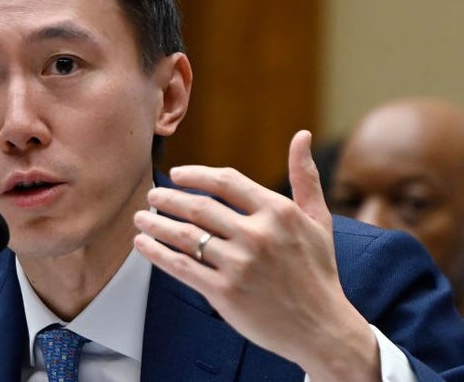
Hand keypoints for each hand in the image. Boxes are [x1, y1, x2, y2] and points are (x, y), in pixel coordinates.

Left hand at [133, 131, 378, 380]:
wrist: (322, 329)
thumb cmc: (317, 272)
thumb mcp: (318, 220)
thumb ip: (305, 177)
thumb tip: (302, 135)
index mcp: (278, 211)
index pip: (225, 181)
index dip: (195, 175)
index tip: (176, 174)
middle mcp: (258, 234)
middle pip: (199, 206)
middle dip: (168, 198)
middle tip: (151, 195)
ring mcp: (240, 264)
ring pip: (185, 235)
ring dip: (156, 224)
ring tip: (141, 218)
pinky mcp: (225, 293)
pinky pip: (181, 267)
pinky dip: (156, 253)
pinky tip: (142, 244)